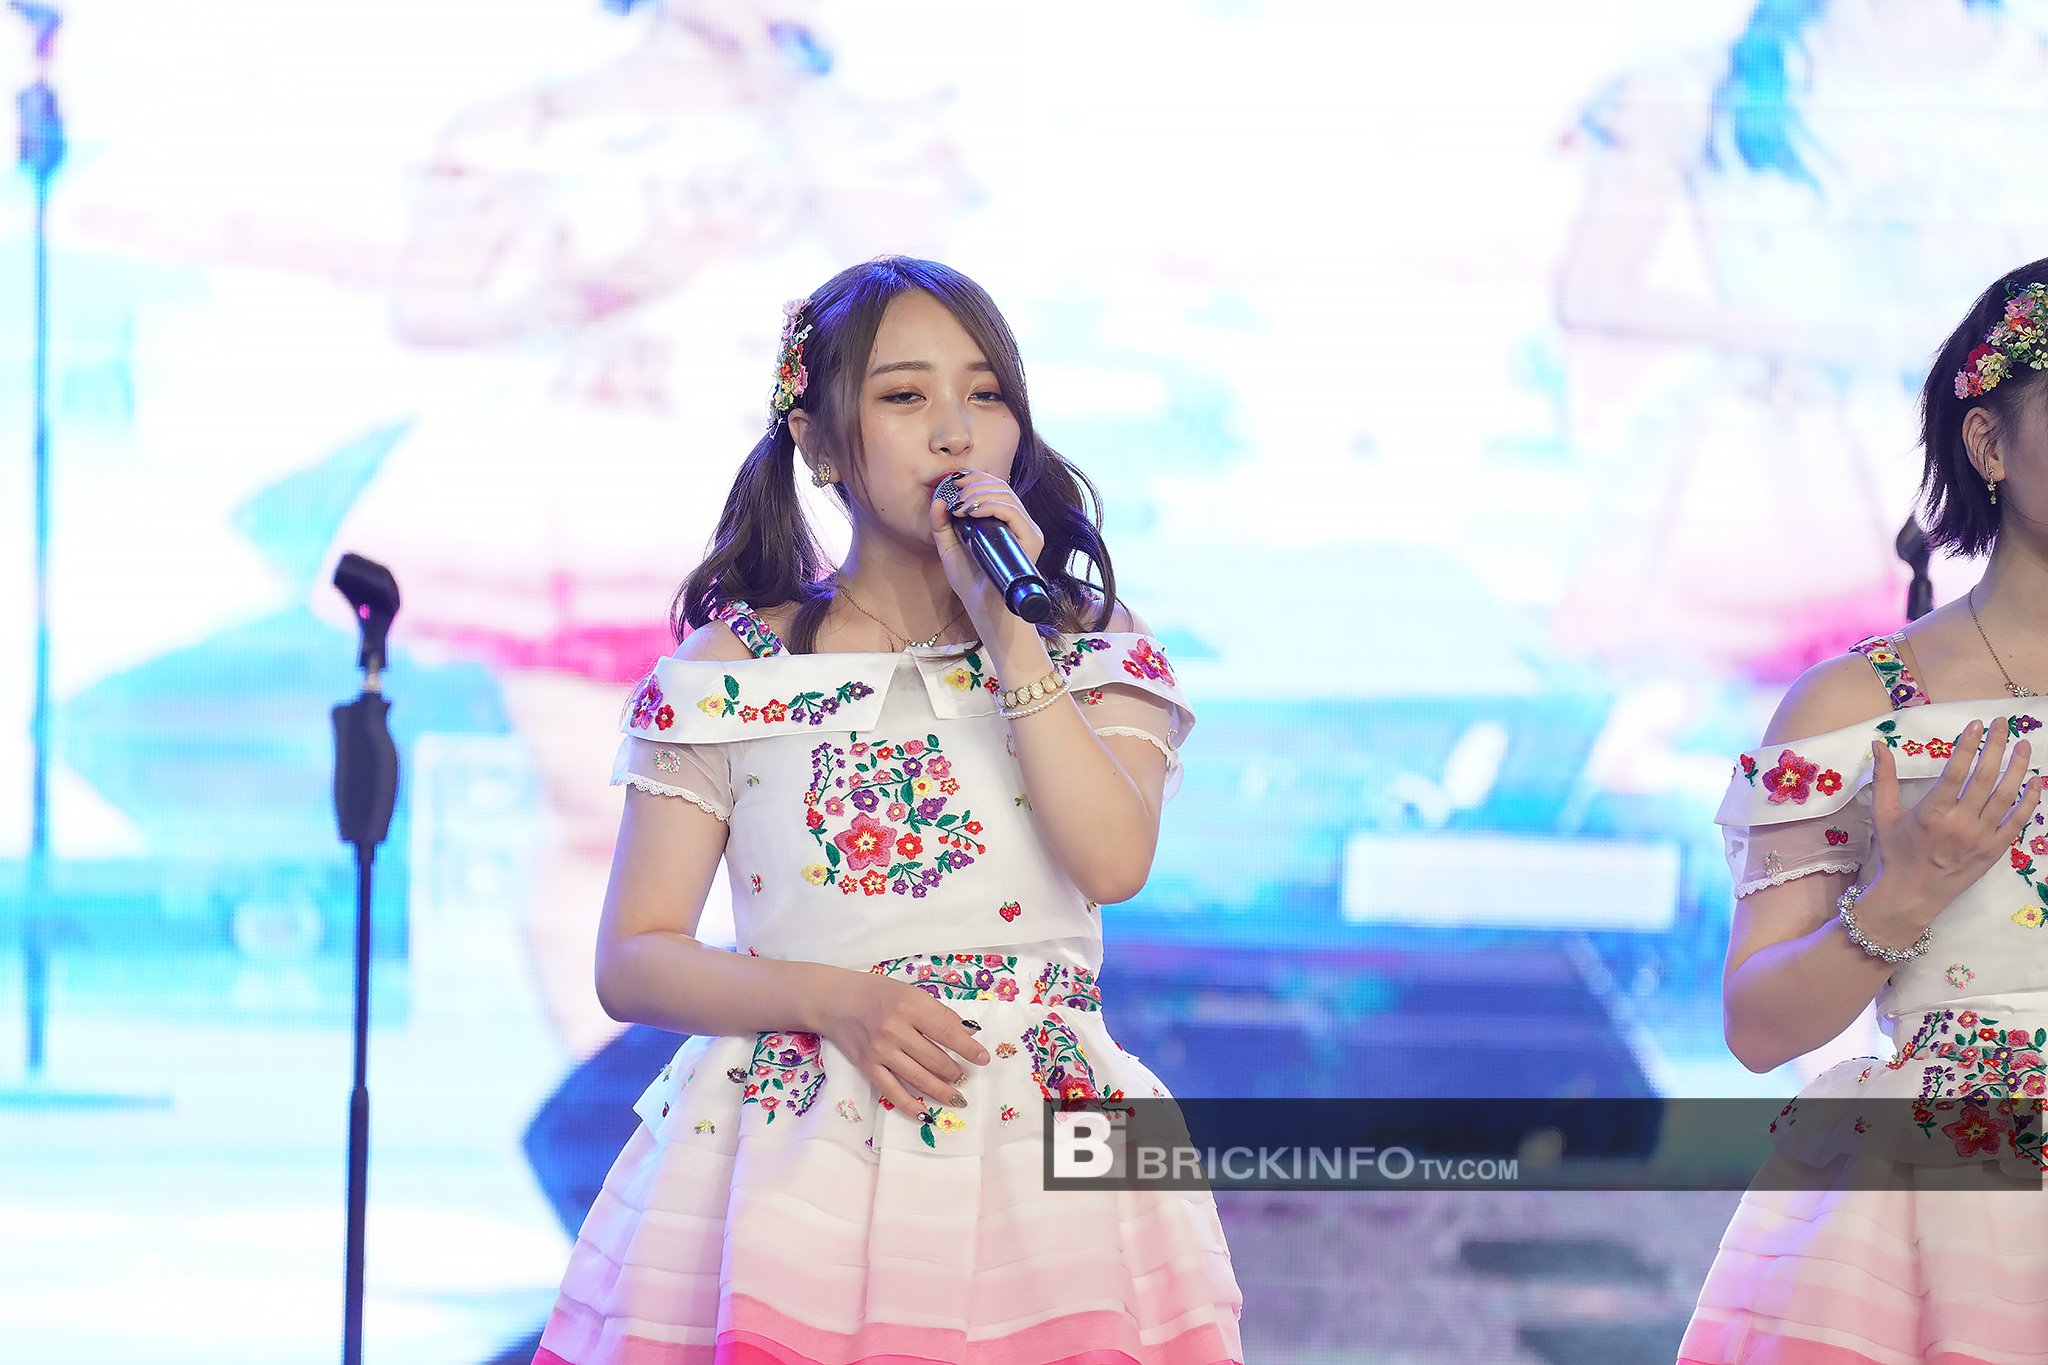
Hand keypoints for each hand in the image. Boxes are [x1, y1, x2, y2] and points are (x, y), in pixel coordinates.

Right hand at [810, 967, 989, 1114]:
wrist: (835, 1001)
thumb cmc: (878, 993)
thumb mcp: (911, 993)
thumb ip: (939, 1013)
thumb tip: (968, 1033)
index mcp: (910, 1005)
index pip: (948, 1031)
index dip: (969, 1048)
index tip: (983, 1059)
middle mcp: (895, 1029)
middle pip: (935, 1059)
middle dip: (955, 1072)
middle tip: (965, 1078)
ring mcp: (880, 1050)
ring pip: (919, 1078)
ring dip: (941, 1091)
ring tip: (956, 1096)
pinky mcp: (868, 1067)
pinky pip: (893, 1092)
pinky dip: (910, 1106)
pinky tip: (925, 1114)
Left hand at [928, 469, 1044, 643]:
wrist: (986, 611)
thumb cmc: (971, 583)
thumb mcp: (949, 550)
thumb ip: (942, 526)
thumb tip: (937, 500)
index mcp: (1004, 522)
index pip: (996, 488)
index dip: (975, 478)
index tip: (953, 481)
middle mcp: (1020, 524)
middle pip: (1001, 487)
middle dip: (974, 484)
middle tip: (954, 493)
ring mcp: (1028, 532)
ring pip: (1007, 496)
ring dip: (978, 494)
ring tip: (959, 505)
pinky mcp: (1032, 541)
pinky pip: (1012, 512)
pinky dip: (989, 506)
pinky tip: (970, 512)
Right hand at [1869, 718, 2043, 912]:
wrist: (1913, 893)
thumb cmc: (1896, 851)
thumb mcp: (1883, 814)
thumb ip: (1883, 778)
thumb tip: (1879, 744)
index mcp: (1932, 814)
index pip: (1955, 772)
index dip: (1968, 746)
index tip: (1977, 725)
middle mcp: (1960, 824)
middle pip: (1985, 778)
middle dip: (1996, 746)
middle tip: (2003, 724)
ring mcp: (1981, 838)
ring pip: (2006, 796)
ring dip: (2017, 767)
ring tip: (2023, 745)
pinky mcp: (1995, 849)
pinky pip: (2018, 821)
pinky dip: (2030, 800)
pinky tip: (2036, 780)